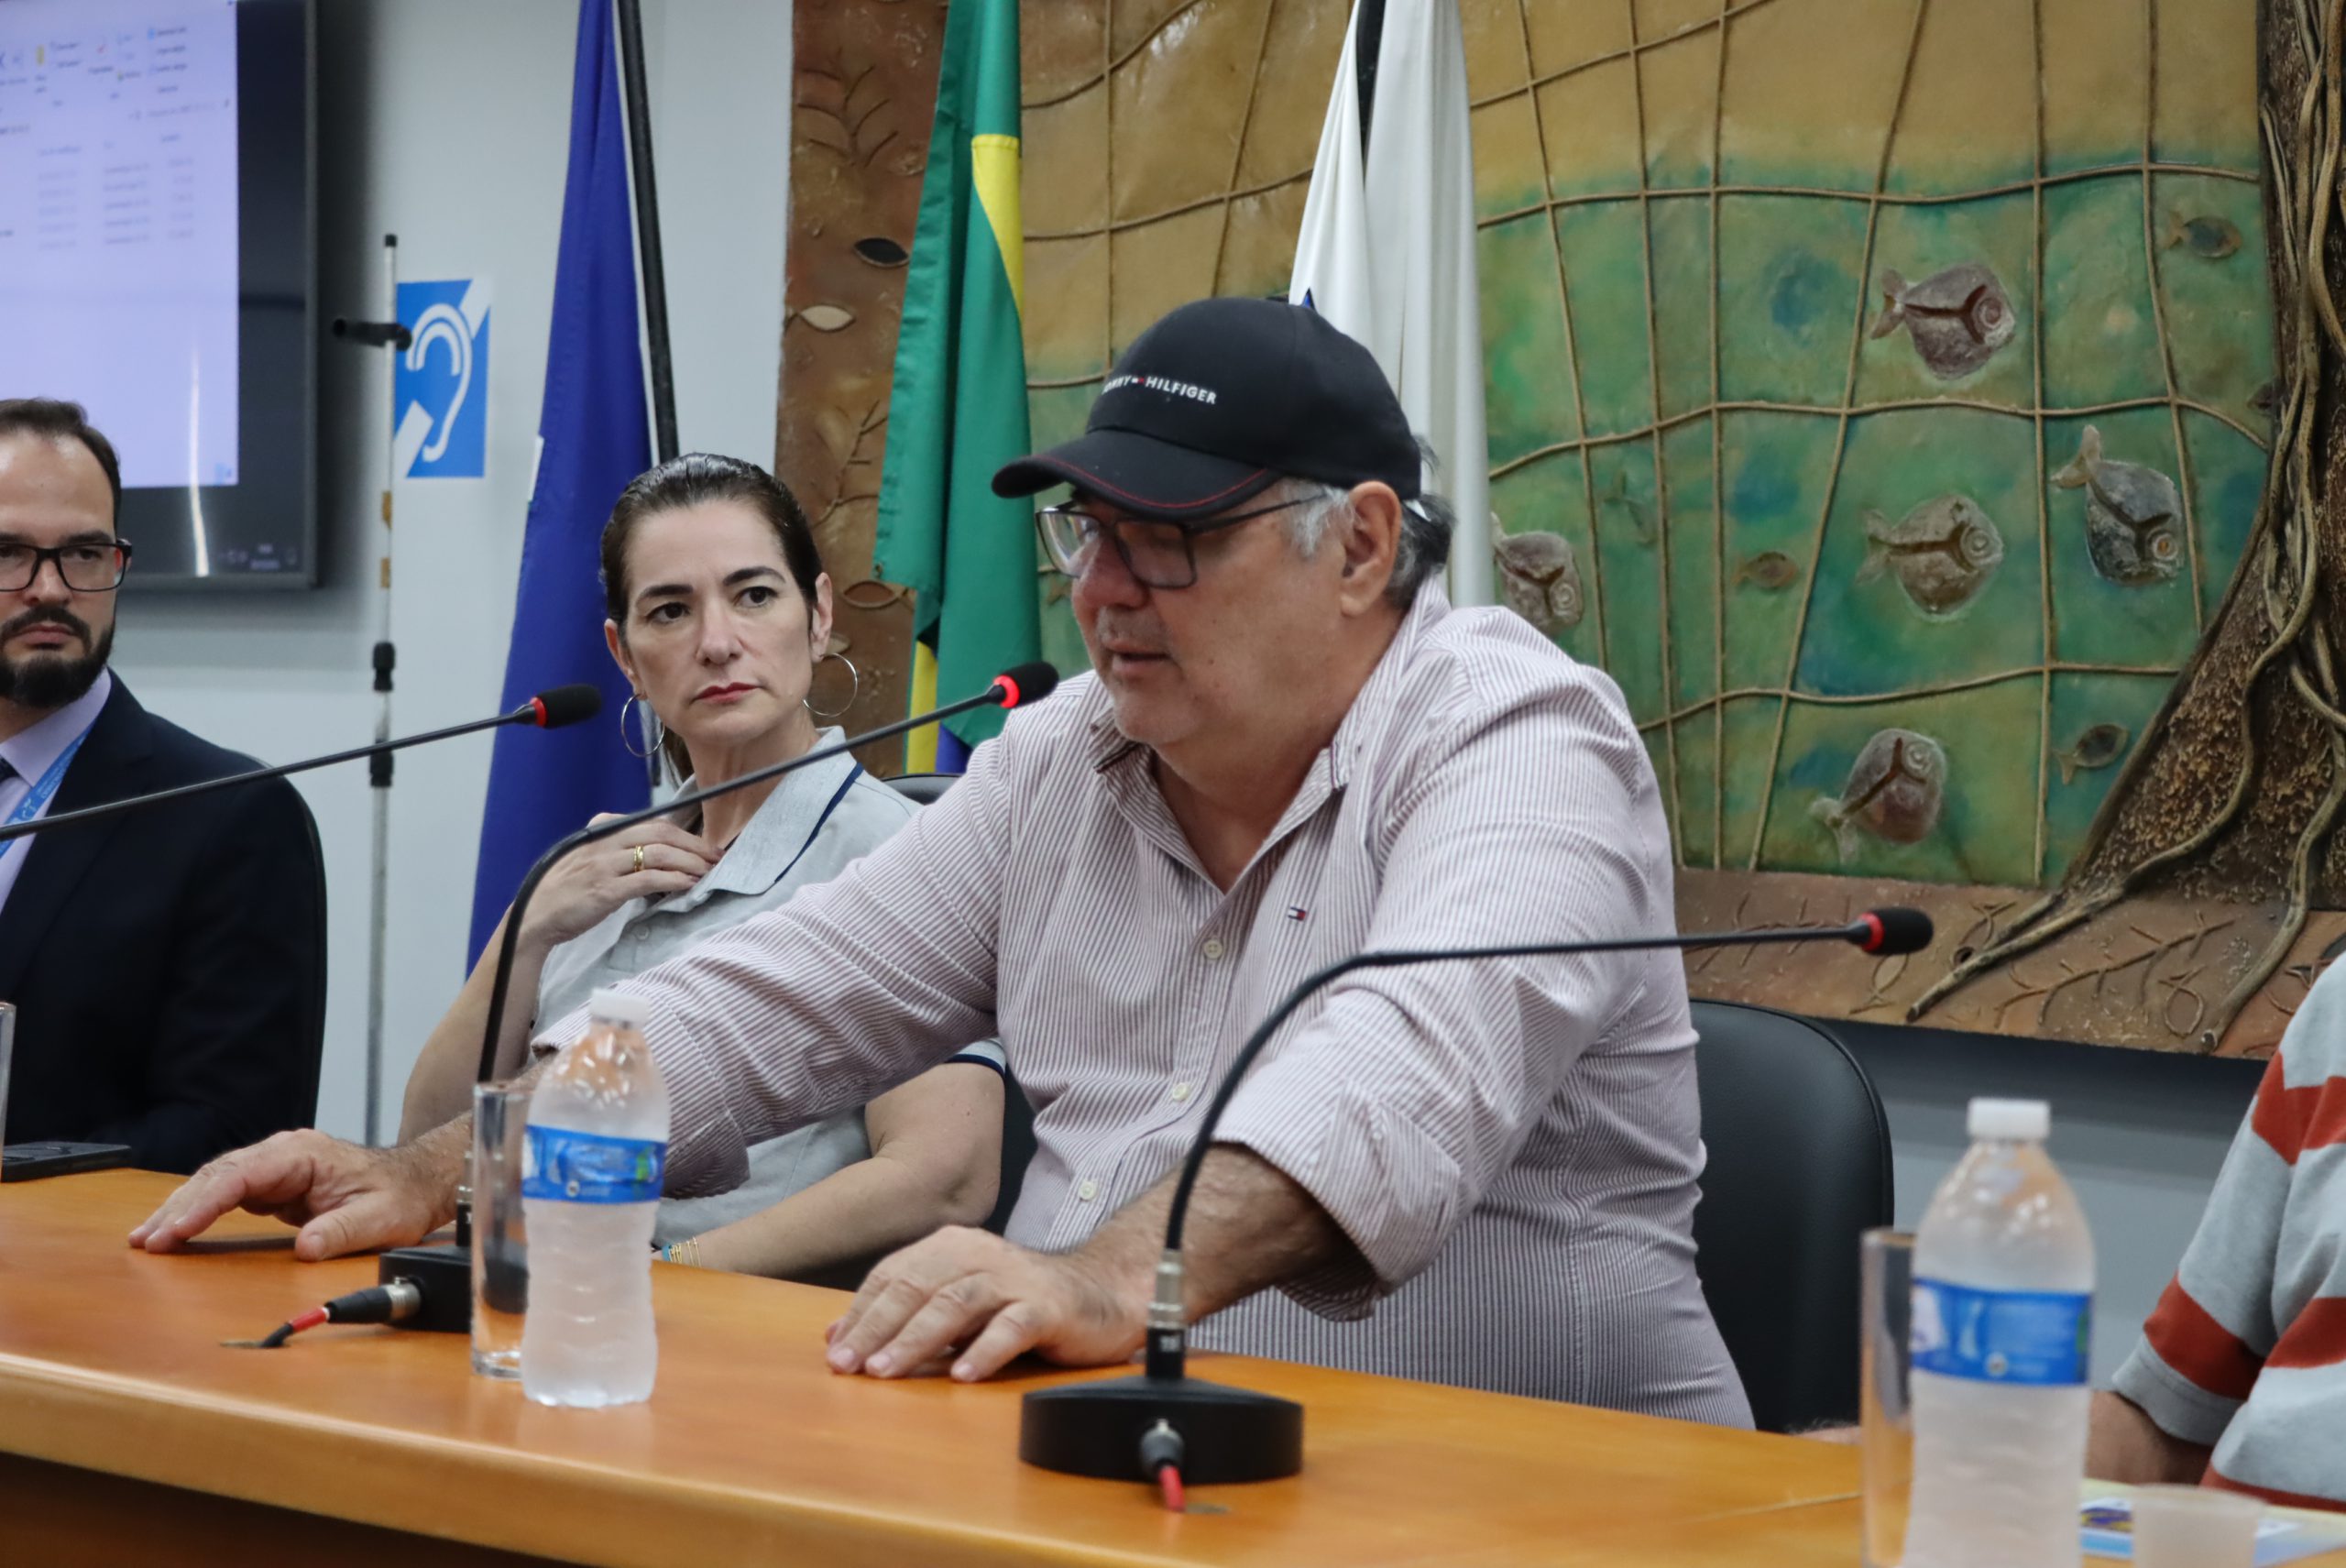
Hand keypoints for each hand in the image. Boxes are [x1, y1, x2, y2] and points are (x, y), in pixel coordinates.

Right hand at [128, 1128, 458, 1260]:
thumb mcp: (379, 1219)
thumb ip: (342, 1232)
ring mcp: (275, 1167)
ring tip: (146, 1239)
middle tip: (146, 1240)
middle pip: (218, 1176)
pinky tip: (175, 1232)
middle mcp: (282, 1154)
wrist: (415, 1183)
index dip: (206, 1203)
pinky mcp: (273, 1185)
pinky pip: (226, 1196)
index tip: (178, 1230)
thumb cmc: (399, 1196)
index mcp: (303, 1154)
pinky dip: (198, 1212)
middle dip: (180, 1208)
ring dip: (181, 1209)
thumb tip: (306, 1248)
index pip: (242, 1176)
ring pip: (215, 1183)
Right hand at [517, 816, 717, 951]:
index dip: (686, 834)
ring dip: (689, 862)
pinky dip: (673, 880)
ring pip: (658, 853)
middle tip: (717, 858)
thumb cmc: (567, 891)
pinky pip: (647, 879)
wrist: (535, 917)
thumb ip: (621, 850)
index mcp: (602, 828)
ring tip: (708, 872)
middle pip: (661, 834)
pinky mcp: (605, 889)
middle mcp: (604, 841)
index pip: (654, 823)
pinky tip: (688, 885)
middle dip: (694, 845)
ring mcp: (604, 864)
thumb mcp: (592, 859)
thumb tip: (663, 854)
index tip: (707, 846)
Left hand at [825, 1226, 1146, 1382]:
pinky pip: (1012, 1327)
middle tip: (848, 1364)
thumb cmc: (1020, 1301)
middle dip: (877, 1326)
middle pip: (919, 1285)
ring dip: (917, 1338)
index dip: (861, 1311)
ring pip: (957, 1303)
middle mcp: (980, 1254)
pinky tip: (962, 1375)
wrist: (1101, 1295)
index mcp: (952, 1246)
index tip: (834, 1350)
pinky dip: (984, 1350)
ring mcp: (1015, 1278)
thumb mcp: (958, 1301)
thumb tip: (839, 1334)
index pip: (895, 1274)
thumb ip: (907, 1310)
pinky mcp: (1048, 1306)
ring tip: (887, 1371)